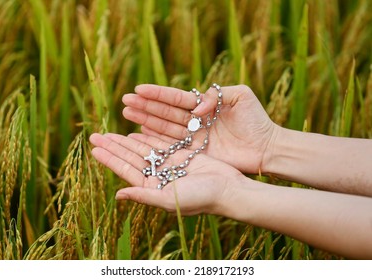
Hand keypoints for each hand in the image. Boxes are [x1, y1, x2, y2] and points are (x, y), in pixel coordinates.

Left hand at [89, 132, 243, 215]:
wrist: (228, 189)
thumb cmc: (201, 198)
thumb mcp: (170, 199)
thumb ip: (144, 196)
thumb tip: (118, 196)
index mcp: (153, 189)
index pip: (126, 171)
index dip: (110, 159)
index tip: (95, 148)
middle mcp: (158, 176)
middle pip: (131, 157)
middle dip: (113, 146)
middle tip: (95, 135)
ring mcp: (169, 165)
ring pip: (143, 149)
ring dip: (126, 140)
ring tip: (109, 132)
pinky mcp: (181, 155)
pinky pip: (160, 143)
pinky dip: (148, 136)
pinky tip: (135, 131)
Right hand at [122, 84, 276, 173]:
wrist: (267, 148)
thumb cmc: (257, 121)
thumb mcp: (241, 97)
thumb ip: (218, 94)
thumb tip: (197, 107)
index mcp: (204, 104)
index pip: (176, 98)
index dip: (157, 94)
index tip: (138, 90)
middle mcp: (195, 120)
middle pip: (165, 112)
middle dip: (145, 106)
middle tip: (125, 102)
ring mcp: (194, 137)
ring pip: (165, 127)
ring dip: (146, 120)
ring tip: (127, 114)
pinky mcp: (195, 153)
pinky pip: (172, 144)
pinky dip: (156, 139)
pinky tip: (141, 133)